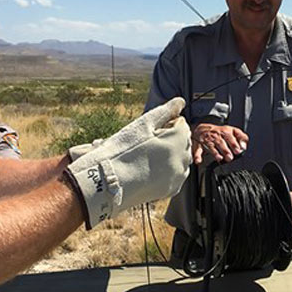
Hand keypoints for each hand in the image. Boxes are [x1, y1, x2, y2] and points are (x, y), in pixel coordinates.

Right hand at [65, 97, 191, 227]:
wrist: (107, 183)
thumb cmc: (122, 152)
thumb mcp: (141, 125)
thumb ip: (164, 111)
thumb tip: (180, 102)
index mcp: (177, 139)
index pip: (182, 124)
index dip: (165, 124)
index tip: (149, 131)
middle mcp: (182, 158)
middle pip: (183, 141)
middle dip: (171, 139)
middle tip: (147, 144)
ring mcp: (178, 176)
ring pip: (181, 159)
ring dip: (171, 154)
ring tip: (148, 157)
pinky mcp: (172, 189)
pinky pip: (177, 175)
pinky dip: (168, 170)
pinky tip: (150, 169)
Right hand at [191, 122, 246, 164]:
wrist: (202, 128)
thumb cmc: (220, 132)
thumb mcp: (233, 131)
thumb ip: (242, 137)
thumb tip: (244, 146)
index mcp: (225, 132)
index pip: (230, 137)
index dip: (234, 144)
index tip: (238, 151)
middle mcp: (216, 136)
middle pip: (221, 142)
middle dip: (225, 150)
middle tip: (230, 157)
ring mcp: (207, 140)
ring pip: (210, 146)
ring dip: (214, 153)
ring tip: (219, 158)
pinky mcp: (199, 145)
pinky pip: (197, 150)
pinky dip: (197, 156)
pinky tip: (198, 161)